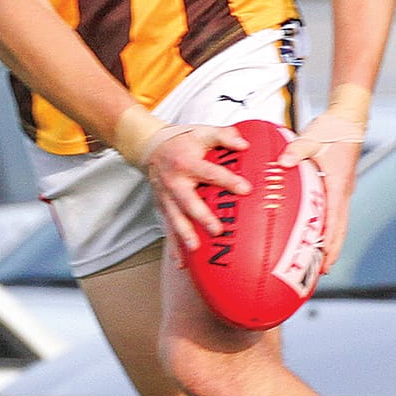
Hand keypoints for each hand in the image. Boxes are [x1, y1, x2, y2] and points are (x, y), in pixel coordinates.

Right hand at [144, 123, 249, 252]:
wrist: (150, 146)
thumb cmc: (182, 140)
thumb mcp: (202, 132)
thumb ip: (223, 136)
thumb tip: (244, 144)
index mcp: (187, 162)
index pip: (210, 172)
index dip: (228, 180)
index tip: (245, 189)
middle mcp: (175, 181)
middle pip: (189, 201)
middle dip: (202, 216)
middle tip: (217, 229)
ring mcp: (166, 196)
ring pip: (175, 218)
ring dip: (184, 235)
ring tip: (195, 249)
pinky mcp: (162, 207)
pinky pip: (167, 228)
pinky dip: (173, 247)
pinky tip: (181, 263)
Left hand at [282, 107, 363, 271]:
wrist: (348, 119)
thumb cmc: (331, 128)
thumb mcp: (312, 137)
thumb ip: (297, 150)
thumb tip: (282, 162)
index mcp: (338, 185)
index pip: (335, 219)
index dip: (329, 240)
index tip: (323, 258)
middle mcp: (343, 192)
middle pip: (340, 229)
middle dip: (332, 251)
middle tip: (322, 272)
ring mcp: (342, 191)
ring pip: (339, 224)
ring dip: (331, 243)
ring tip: (319, 262)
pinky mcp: (338, 187)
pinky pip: (333, 213)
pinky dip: (327, 228)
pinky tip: (315, 236)